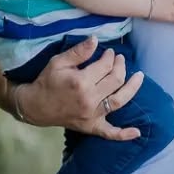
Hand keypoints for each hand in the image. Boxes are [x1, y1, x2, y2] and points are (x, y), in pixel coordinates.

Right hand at [14, 37, 142, 139]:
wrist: (34, 106)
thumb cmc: (46, 82)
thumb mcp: (58, 62)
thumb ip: (79, 51)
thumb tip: (96, 39)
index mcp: (80, 82)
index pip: (105, 66)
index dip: (110, 57)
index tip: (109, 52)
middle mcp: (89, 99)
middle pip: (115, 81)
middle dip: (120, 66)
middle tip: (120, 59)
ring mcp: (91, 115)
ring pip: (119, 101)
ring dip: (132, 88)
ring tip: (140, 76)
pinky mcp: (90, 126)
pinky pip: (109, 133)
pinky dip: (123, 134)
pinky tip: (137, 132)